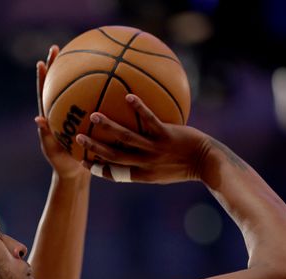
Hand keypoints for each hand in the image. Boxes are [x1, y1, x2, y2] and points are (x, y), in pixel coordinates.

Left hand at [35, 45, 89, 179]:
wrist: (74, 172)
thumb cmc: (61, 163)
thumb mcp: (52, 150)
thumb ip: (45, 134)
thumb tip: (38, 119)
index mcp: (51, 116)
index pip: (45, 93)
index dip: (43, 78)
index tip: (42, 61)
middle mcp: (62, 111)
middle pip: (58, 84)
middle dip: (58, 65)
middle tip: (58, 47)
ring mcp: (75, 115)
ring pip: (76, 90)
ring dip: (77, 72)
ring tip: (82, 54)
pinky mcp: (86, 120)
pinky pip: (93, 103)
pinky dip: (98, 92)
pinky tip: (109, 81)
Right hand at [74, 94, 211, 183]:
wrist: (208, 163)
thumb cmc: (188, 166)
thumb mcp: (166, 171)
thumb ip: (150, 162)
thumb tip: (138, 150)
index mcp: (142, 174)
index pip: (115, 174)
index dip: (98, 169)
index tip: (83, 162)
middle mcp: (146, 163)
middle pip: (113, 156)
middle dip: (94, 148)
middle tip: (77, 138)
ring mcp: (155, 150)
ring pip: (127, 138)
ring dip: (108, 127)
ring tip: (94, 115)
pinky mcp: (167, 136)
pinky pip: (149, 120)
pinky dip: (138, 109)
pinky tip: (128, 96)